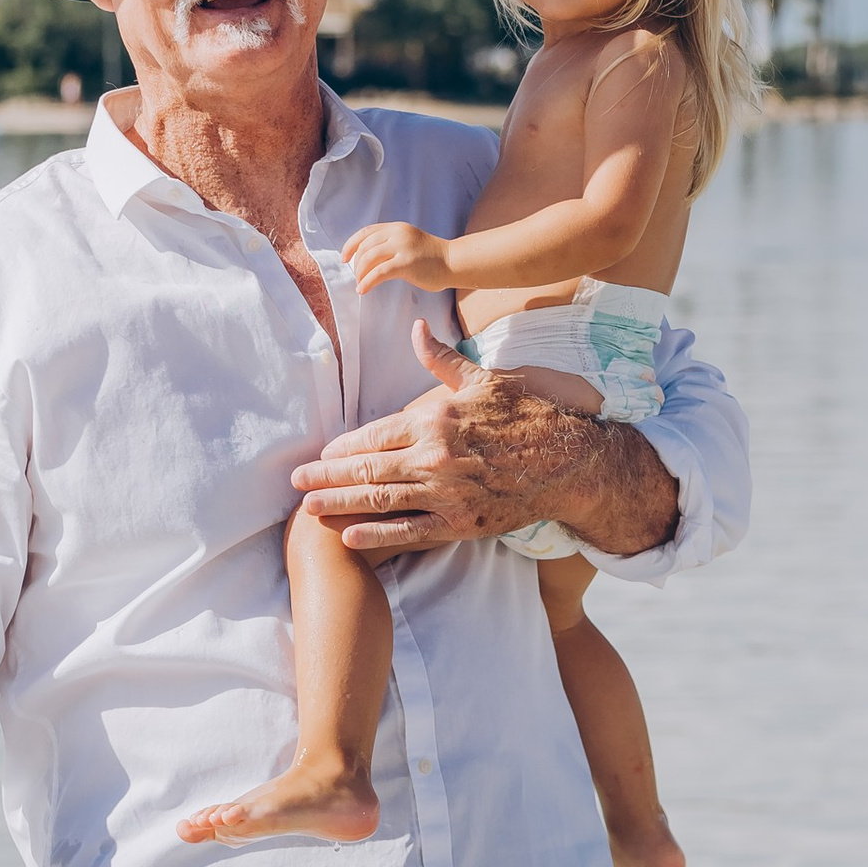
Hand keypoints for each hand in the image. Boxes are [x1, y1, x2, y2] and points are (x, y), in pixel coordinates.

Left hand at [290, 322, 676, 556]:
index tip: (320, 452)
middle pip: (366, 469)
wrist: (571, 460)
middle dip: (326, 477)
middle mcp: (434, 457)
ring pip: (380, 500)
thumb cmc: (529, 414)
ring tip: (309, 509)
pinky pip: (410, 532)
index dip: (342, 447)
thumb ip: (442, 361)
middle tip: (295, 482)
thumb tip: (415, 330)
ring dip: (339, 505)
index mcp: (435, 419)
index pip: (373, 435)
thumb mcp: (485, 379)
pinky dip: (377, 534)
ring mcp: (447, 494)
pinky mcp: (462, 523)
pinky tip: (349, 536)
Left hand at [342, 217, 457, 293]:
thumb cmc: (432, 258)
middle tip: (356, 277)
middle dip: (355, 264)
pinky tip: (363, 290)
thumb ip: (390, 245)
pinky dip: (368, 282)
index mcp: (396, 228)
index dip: (351, 245)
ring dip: (360, 274)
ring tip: (360, 284)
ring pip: (369, 258)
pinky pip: (379, 272)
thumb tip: (368, 259)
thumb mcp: (408, 243)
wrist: (453, 262)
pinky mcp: (406, 263)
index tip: (344, 258)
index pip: (365, 232)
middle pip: (365, 247)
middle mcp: (397, 234)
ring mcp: (402, 247)